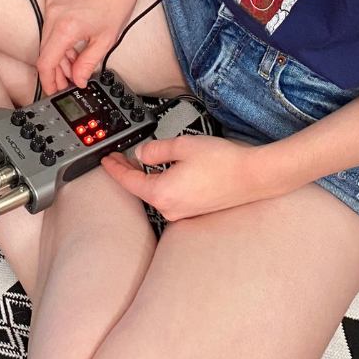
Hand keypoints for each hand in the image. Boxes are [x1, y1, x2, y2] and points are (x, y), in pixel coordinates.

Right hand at [37, 0, 144, 92]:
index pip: (46, 62)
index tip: (53, 90)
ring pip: (46, 39)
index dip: (48, 81)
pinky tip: (73, 45)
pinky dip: (59, 37)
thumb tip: (78, 79)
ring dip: (58, 54)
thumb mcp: (105, 40)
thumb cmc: (116, 1)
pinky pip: (50, 24)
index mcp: (66, 27)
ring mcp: (51, 4)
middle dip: (56, 70)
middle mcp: (54, 14)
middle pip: (45, 52)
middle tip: (68, 80)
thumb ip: (87, 64)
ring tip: (74, 63)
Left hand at [101, 135, 276, 220]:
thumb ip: (156, 150)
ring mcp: (183, 213)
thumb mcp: (182, 145)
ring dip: (145, 178)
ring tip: (139, 162)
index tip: (106, 160)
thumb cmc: (222, 162)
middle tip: (118, 157)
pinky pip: (170, 197)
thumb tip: (142, 154)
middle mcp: (170, 209)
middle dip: (128, 172)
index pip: (129, 182)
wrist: (253, 176)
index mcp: (162, 193)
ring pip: (155, 194)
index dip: (115, 169)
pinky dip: (161, 184)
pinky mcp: (194, 210)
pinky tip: (164, 172)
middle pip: (140, 190)